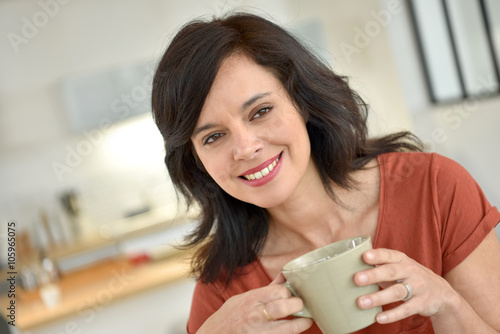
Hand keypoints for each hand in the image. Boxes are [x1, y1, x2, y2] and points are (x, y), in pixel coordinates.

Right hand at [197, 274, 312, 333]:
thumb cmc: (230, 317)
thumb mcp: (244, 298)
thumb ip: (266, 289)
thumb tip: (285, 276)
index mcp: (252, 300)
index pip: (279, 291)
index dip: (289, 292)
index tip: (292, 294)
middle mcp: (256, 316)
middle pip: (285, 306)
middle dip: (298, 305)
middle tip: (300, 306)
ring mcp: (261, 332)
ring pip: (290, 328)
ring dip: (301, 323)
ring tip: (305, 320)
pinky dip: (291, 333)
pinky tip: (292, 330)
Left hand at [354, 248, 457, 323]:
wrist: (440, 292)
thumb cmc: (409, 276)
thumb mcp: (397, 266)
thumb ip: (378, 265)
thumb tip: (349, 265)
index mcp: (402, 259)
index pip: (388, 255)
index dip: (377, 255)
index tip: (363, 256)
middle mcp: (410, 271)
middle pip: (391, 272)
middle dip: (374, 275)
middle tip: (356, 279)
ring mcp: (418, 287)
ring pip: (397, 292)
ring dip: (378, 298)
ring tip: (361, 303)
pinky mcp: (421, 303)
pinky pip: (406, 309)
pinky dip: (392, 314)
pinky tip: (378, 318)